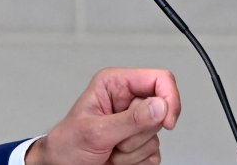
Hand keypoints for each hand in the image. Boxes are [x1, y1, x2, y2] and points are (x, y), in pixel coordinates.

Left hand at [25, 68, 179, 164]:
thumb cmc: (67, 143)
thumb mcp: (95, 131)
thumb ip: (130, 119)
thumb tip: (160, 106)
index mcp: (115, 84)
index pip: (159, 79)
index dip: (169, 98)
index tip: (166, 122)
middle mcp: (127, 100)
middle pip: (161, 111)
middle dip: (138, 133)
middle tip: (113, 140)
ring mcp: (135, 123)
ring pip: (156, 137)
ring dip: (133, 151)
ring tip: (109, 149)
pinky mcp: (140, 144)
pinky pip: (155, 154)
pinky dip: (136, 161)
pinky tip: (116, 157)